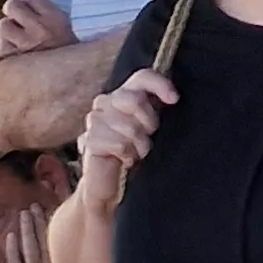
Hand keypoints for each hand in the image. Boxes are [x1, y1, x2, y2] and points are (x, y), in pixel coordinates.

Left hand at [0, 0, 75, 60]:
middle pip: (11, 6)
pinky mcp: (16, 61)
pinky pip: (1, 46)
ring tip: (17, 38)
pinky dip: (5, 48)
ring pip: (3, 26)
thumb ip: (46, 14)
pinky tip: (15, 52)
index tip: (25, 5)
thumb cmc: (68, 53)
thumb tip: (22, 1)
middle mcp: (40, 29)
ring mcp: (27, 44)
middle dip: (12, 11)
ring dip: (7, 31)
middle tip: (17, 19)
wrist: (74, 80)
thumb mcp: (65, 28)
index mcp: (55, 18)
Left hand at [0, 204, 78, 262]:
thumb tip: (71, 247)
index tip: (53, 210)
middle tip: (35, 205)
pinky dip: (13, 250)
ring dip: (27, 231)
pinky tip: (11, 235)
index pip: (61, 248)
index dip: (55, 229)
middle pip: (46, 246)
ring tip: (24, 214)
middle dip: (40, 224)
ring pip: (31, 252)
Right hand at [74, 69, 172, 206]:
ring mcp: (94, 120)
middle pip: (135, 99)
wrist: (111, 185)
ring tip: (136, 153)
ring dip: (140, 145)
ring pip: (129, 126)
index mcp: (123, 95)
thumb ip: (154, 110)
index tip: (173, 99)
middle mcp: (106, 102)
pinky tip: (124, 160)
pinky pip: (119, 144)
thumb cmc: (134, 154)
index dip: (159, 85)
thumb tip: (173, 97)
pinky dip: (128, 156)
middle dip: (149, 122)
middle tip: (147, 137)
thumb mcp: (149, 129)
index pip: (141, 78)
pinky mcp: (89, 139)